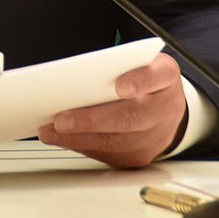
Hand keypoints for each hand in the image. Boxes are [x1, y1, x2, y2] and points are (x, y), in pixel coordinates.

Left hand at [38, 51, 187, 168]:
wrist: (167, 108)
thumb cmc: (146, 81)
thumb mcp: (138, 61)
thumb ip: (117, 64)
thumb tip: (77, 75)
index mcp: (165, 77)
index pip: (159, 75)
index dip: (140, 81)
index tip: (120, 86)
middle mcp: (165, 109)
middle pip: (132, 117)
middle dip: (93, 120)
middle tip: (62, 120)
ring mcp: (156, 137)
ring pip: (117, 142)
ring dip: (80, 137)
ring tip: (52, 131)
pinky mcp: (141, 156)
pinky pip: (111, 155)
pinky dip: (84, 146)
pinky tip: (63, 139)